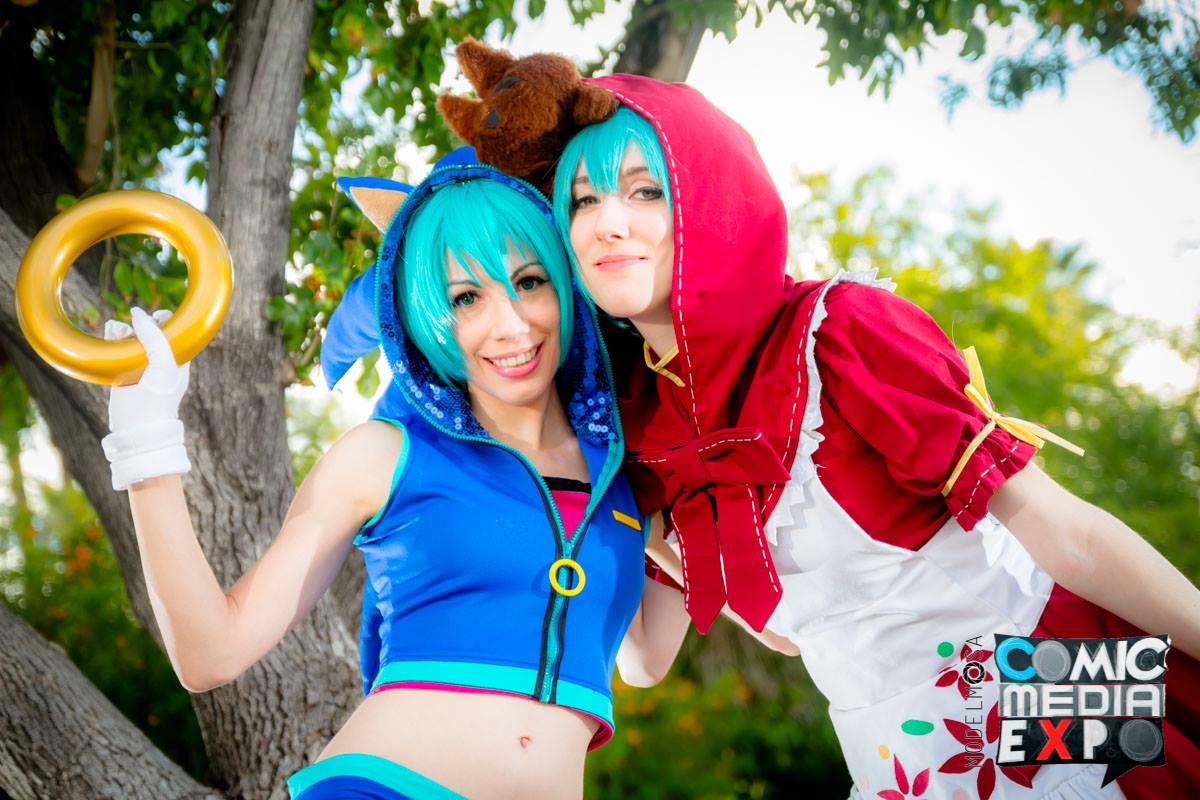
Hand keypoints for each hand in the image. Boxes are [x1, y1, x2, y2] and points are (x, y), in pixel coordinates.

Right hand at [101, 307, 191, 490]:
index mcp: (177, 360)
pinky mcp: (120, 373)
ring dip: (123, 329)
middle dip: (140, 324)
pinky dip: (112, 337)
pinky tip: (109, 332)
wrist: (138, 428)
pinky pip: (115, 349)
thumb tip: (137, 313)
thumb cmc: (159, 397)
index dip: (167, 321)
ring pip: (130, 339)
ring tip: (116, 330)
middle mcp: (159, 362)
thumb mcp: (164, 363)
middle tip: (134, 327)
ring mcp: (139, 367)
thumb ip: (155, 337)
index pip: (174, 333)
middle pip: (149, 332)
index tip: (159, 315)